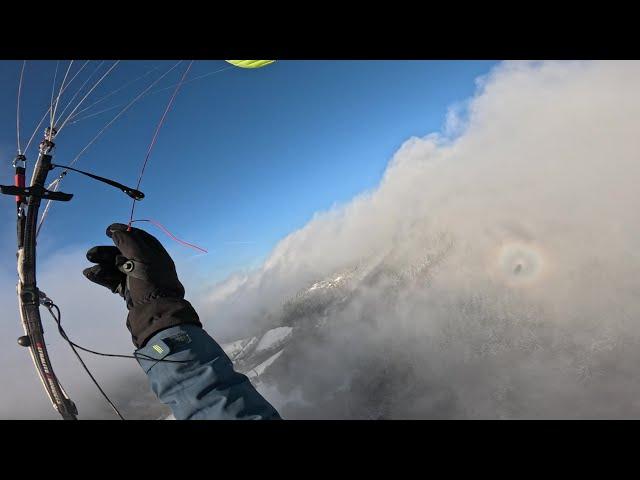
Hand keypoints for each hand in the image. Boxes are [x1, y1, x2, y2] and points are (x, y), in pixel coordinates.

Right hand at [83, 223, 200, 347]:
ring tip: (89, 263)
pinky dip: (102, 276)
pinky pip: (113, 280)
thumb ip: (128, 242)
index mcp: (154, 253)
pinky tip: (90, 273)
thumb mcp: (142, 257)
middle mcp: (146, 264)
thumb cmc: (151, 281)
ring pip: (116, 267)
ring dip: (102, 264)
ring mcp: (137, 278)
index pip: (138, 237)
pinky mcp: (129, 290)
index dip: (124, 231)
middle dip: (107, 251)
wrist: (155, 312)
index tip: (108, 229)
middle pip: (124, 252)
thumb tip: (116, 230)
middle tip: (91, 253)